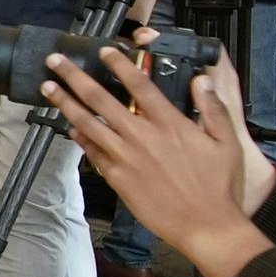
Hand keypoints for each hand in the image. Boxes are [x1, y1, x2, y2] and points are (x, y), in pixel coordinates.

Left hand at [40, 44, 275, 276]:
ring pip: (88, 123)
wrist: (205, 226)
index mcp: (169, 124)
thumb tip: (202, 80)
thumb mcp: (227, 142)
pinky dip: (80, 138)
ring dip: (66, 103)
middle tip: (57, 62)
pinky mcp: (118, 179)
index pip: (139, 85)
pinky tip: (70, 127)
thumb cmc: (217, 188)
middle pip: (101, 99)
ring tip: (48, 88)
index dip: (119, 64)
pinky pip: (93, 153)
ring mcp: (126, 158)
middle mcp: (142, 137)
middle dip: (75, 77)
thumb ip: (212, 108)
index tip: (105, 50)